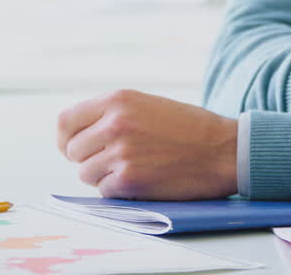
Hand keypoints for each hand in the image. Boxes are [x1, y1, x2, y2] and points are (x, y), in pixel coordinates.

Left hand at [56, 89, 237, 199]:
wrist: (224, 150)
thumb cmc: (190, 129)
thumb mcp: (147, 105)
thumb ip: (113, 114)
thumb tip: (78, 135)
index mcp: (118, 100)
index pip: (66, 122)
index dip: (67, 140)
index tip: (74, 149)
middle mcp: (115, 123)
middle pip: (73, 151)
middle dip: (89, 159)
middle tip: (114, 162)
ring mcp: (120, 151)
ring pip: (86, 173)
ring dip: (104, 176)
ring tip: (135, 168)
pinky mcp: (129, 179)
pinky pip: (104, 191)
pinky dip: (119, 191)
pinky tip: (144, 180)